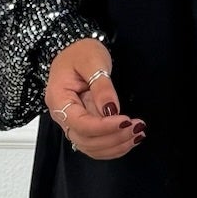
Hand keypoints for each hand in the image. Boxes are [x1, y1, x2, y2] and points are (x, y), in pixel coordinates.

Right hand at [46, 38, 144, 157]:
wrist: (75, 50)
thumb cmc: (81, 52)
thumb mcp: (92, 61)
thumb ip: (102, 86)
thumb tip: (111, 110)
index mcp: (58, 99)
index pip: (80, 124)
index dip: (104, 127)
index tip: (126, 121)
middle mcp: (62, 115)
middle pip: (85, 140)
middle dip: (113, 138)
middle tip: (137, 127)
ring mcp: (72, 122)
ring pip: (91, 146)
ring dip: (115, 146)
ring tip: (137, 133)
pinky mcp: (83, 125)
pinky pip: (96, 143)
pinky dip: (113, 146)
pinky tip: (130, 139)